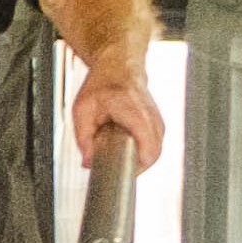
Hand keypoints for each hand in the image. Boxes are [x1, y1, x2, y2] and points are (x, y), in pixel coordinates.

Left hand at [71, 62, 168, 176]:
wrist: (119, 67)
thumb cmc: (101, 85)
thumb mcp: (82, 110)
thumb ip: (83, 138)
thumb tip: (87, 163)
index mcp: (134, 111)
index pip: (148, 148)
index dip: (137, 167)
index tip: (120, 175)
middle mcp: (152, 116)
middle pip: (153, 155)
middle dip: (134, 168)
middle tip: (113, 171)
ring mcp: (158, 120)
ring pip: (156, 153)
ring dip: (137, 161)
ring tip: (118, 160)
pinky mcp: (158, 124)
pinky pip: (154, 147)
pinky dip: (142, 154)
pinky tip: (126, 154)